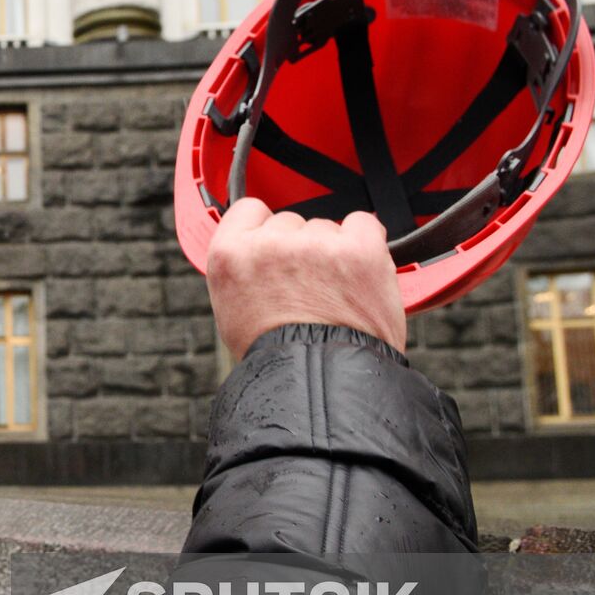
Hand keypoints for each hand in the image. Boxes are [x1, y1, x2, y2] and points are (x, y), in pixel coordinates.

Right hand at [207, 198, 406, 360]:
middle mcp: (268, 243)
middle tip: (307, 291)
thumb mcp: (233, 311)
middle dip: (300, 250)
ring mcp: (315, 244)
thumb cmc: (279, 359)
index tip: (275, 251)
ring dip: (332, 253)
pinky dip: (365, 244)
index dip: (264, 230)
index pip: (249, 210)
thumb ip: (244, 269)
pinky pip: (363, 223)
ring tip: (334, 296)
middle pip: (290, 222)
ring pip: (326, 228)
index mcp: (229, 255)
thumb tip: (258, 248)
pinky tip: (359, 275)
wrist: (322, 384)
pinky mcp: (358, 249)